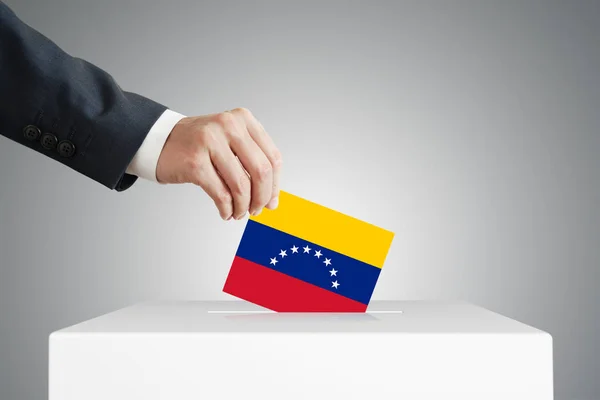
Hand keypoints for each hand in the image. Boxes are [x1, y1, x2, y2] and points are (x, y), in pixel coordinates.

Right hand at [156, 108, 281, 219]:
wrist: (160, 140)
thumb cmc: (199, 145)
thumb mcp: (231, 144)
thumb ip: (252, 166)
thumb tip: (272, 200)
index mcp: (243, 119)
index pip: (273, 157)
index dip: (275, 185)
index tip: (271, 201)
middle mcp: (228, 125)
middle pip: (261, 171)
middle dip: (261, 198)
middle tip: (256, 210)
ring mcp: (210, 142)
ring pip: (241, 185)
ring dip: (242, 206)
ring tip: (238, 213)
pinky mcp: (195, 162)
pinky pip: (221, 193)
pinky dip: (226, 208)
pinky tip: (225, 212)